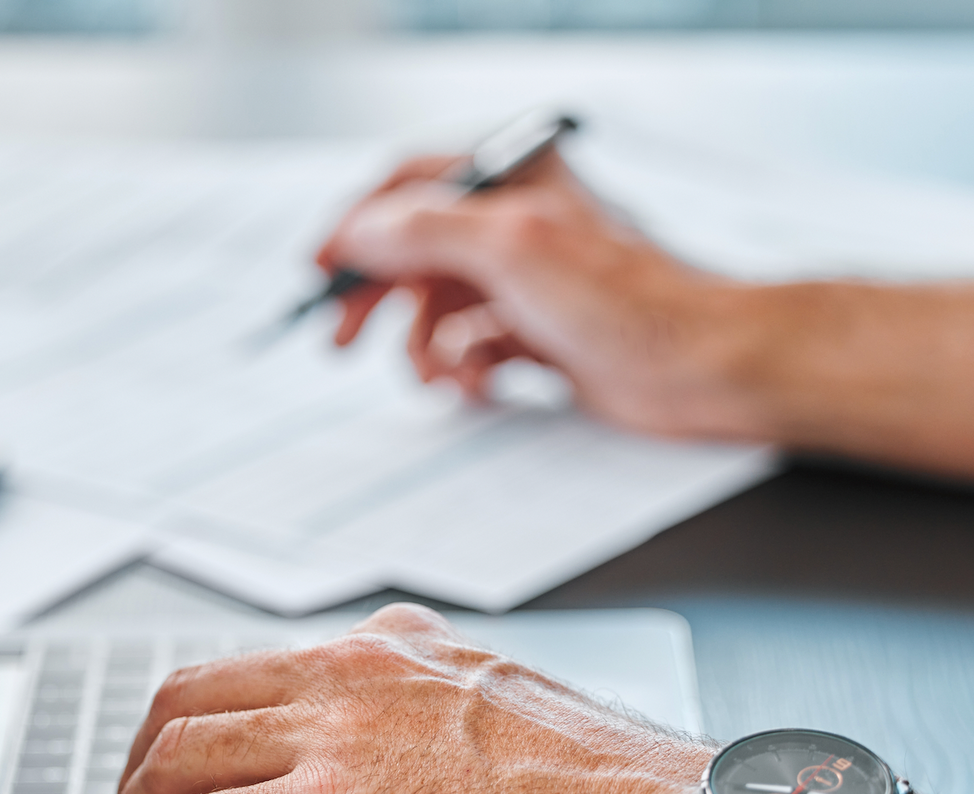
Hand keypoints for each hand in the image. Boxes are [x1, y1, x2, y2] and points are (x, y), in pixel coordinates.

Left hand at [89, 603, 708, 793]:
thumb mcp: (507, 724)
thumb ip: (434, 727)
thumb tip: (400, 775)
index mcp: (396, 650)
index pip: (258, 669)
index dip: (199, 727)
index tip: (181, 774)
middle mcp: (353, 672)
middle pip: (188, 700)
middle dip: (137, 770)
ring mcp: (335, 731)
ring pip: (172, 760)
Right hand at [315, 150, 773, 443]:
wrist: (696, 367)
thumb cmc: (630, 300)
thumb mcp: (511, 247)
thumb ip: (424, 231)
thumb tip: (360, 233)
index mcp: (511, 183)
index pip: (408, 189)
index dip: (357, 229)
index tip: (322, 270)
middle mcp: (515, 228)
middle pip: (414, 256)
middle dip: (378, 300)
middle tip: (344, 339)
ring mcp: (524, 285)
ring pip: (439, 312)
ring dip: (426, 348)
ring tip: (437, 373)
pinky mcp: (537, 335)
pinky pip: (471, 351)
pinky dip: (463, 371)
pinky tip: (478, 384)